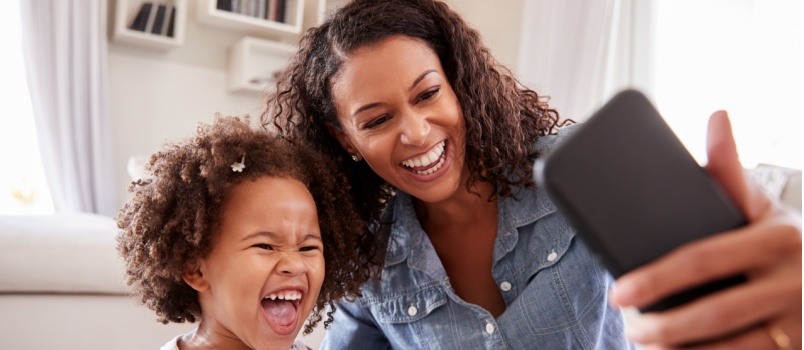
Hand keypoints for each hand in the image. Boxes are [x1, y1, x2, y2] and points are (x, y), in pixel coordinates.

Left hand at [610, 111, 801, 348]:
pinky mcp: (800, 349)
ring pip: (730, 347)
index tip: (617, 292)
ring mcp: (801, 322)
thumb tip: (717, 114)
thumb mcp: (763, 207)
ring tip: (647, 346)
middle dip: (661, 326)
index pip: (701, 260)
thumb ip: (733, 172)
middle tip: (628, 329)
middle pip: (711, 312)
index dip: (654, 280)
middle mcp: (795, 281)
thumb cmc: (782, 242)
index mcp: (777, 237)